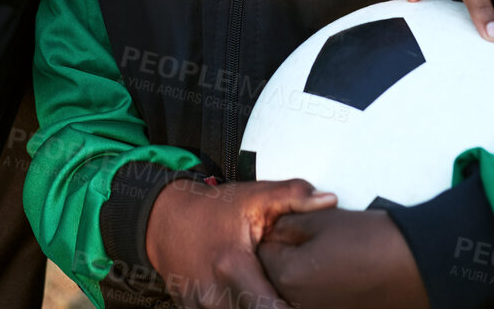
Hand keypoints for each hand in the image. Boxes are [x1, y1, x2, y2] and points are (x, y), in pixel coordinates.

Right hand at [146, 177, 335, 307]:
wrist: (164, 219)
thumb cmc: (213, 209)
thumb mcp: (254, 197)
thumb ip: (293, 196)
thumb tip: (329, 199)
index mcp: (233, 267)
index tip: (304, 302)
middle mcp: (213, 293)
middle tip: (289, 296)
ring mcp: (199, 306)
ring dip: (251, 308)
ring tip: (270, 295)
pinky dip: (235, 308)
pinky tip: (245, 298)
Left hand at [257, 209, 430, 308]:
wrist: (415, 264)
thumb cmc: (375, 242)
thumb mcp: (323, 219)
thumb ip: (289, 223)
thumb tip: (276, 229)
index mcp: (289, 275)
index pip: (263, 251)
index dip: (278, 232)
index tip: (292, 225)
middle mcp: (299, 301)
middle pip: (278, 273)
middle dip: (289, 254)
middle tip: (314, 237)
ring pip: (298, 287)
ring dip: (306, 271)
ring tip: (332, 253)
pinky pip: (317, 298)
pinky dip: (323, 286)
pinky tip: (341, 269)